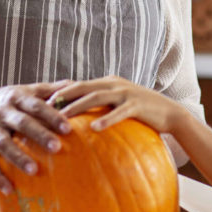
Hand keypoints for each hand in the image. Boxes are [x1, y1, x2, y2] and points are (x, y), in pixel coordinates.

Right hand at [0, 81, 71, 194]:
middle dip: (39, 135)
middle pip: (21, 123)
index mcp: (16, 97)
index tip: (68, 128)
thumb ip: (52, 89)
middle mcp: (1, 112)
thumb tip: (78, 84)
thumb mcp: (29, 90)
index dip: (52, 116)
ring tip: (34, 171)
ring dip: (17, 157)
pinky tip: (10, 190)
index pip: (36, 105)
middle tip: (57, 148)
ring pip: (2, 144)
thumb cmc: (12, 100)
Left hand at [52, 76, 185, 134]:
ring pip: (96, 97)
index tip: (41, 100)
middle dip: (62, 95)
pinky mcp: (137, 105)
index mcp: (107, 82)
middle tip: (43, 107)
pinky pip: (118, 112)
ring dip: (77, 106)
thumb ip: (101, 106)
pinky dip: (106, 119)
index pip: (79, 84)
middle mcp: (114, 84)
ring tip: (61, 117)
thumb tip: (79, 118)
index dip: (60, 90)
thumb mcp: (118, 105)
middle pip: (83, 87)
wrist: (170, 113)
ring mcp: (126, 93)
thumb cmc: (141, 113)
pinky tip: (94, 129)